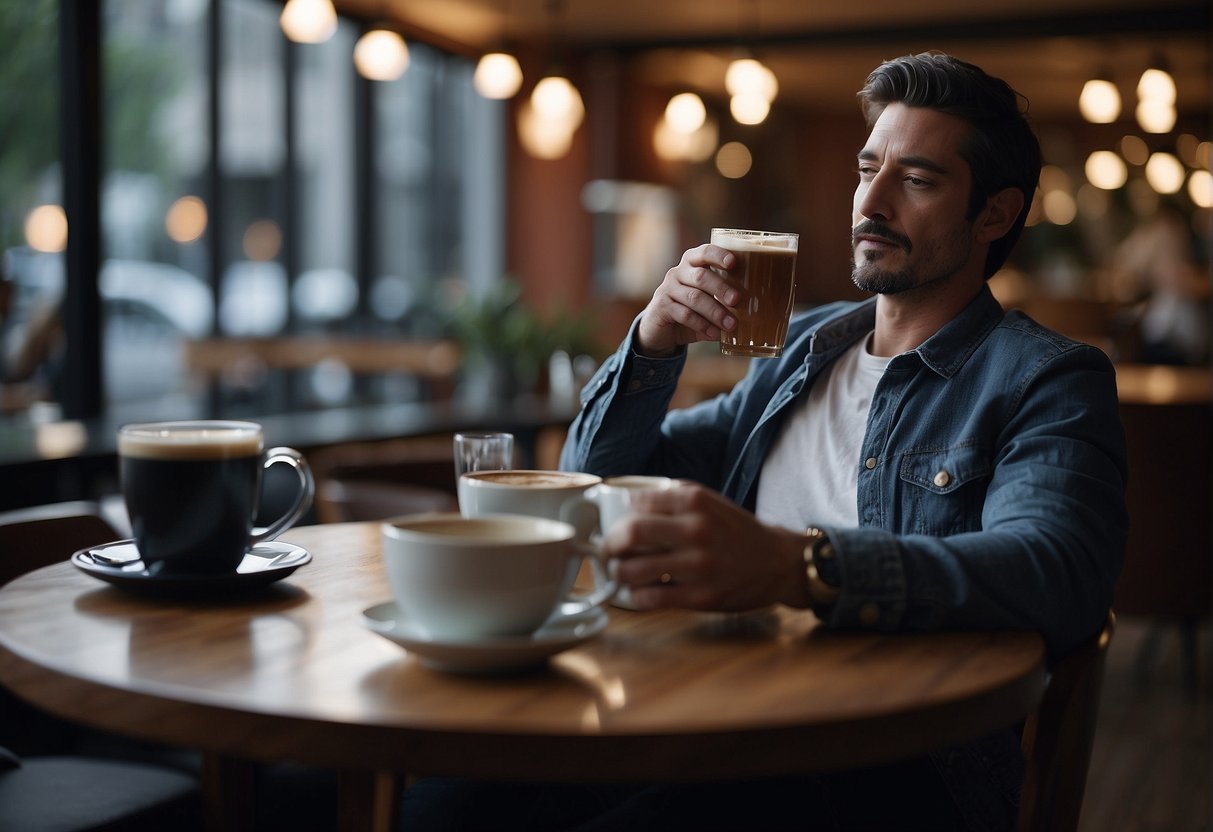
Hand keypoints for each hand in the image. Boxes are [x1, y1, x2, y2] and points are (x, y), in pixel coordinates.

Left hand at [603, 482, 808, 610]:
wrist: (779, 562)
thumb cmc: (738, 531)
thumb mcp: (711, 501)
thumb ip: (675, 498)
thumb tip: (630, 501)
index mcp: (696, 501)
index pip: (638, 502)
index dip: (620, 514)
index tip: (616, 523)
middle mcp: (697, 530)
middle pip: (631, 533)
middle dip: (610, 543)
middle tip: (607, 550)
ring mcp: (699, 565)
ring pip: (635, 569)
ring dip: (619, 572)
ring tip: (621, 572)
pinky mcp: (701, 596)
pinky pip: (652, 598)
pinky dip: (637, 596)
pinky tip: (640, 592)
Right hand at [635, 244, 739, 357]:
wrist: (660, 330)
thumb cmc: (691, 310)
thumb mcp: (707, 300)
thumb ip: (722, 299)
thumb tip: (753, 308)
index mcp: (692, 263)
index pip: (705, 252)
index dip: (719, 255)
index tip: (733, 263)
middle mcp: (677, 272)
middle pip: (701, 276)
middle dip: (721, 288)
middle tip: (737, 301)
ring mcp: (667, 288)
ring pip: (694, 298)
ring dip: (715, 312)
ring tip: (731, 325)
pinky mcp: (661, 307)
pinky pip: (684, 314)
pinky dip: (702, 325)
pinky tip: (714, 334)